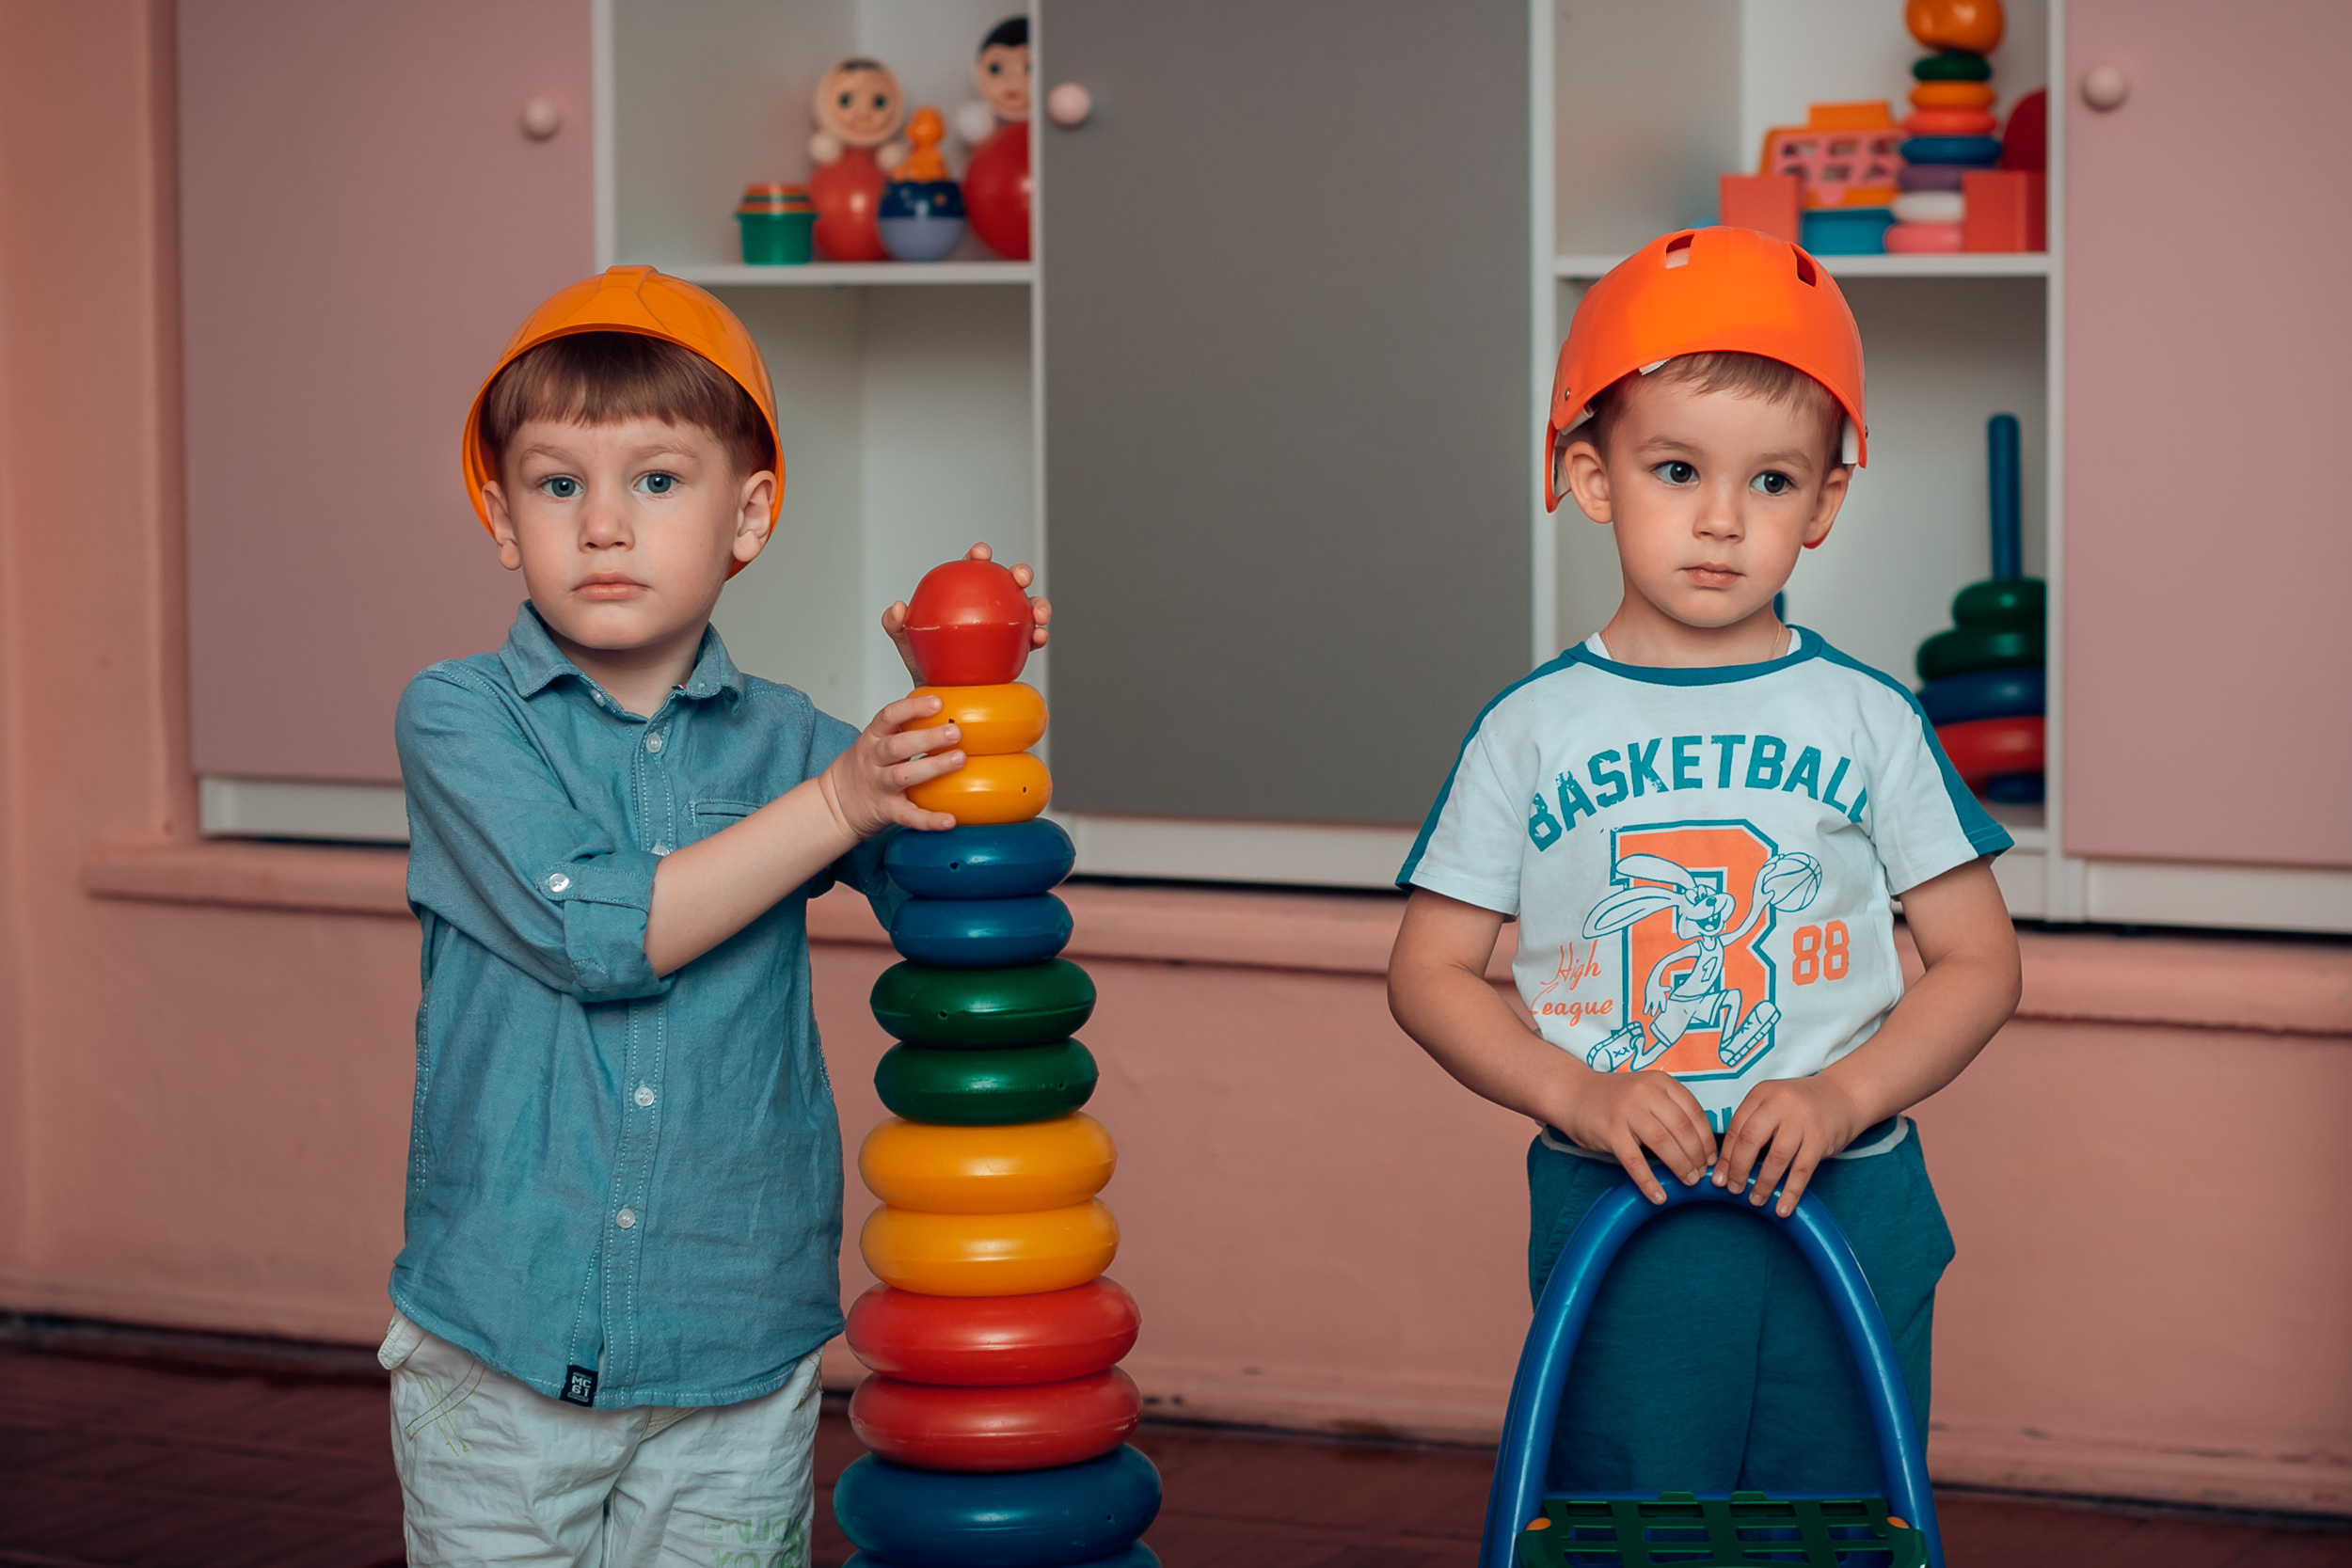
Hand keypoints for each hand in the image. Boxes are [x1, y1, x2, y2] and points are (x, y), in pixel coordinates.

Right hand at [816, 694, 965, 839]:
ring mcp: (879, 786)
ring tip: (960, 759)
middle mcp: (873, 760)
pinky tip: (949, 820)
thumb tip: (946, 704)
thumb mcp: (876, 740)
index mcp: (872, 738)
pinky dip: (929, 819)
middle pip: (897, 746)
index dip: (912, 707)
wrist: (836, 803)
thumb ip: (903, 726)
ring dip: (933, 767)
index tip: (937, 702)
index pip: (888, 716)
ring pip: (903, 775)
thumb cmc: (866, 767)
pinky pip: (908, 816)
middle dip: (927, 737)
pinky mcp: (886, 811)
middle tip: (956, 732)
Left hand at [880, 542, 1052, 683]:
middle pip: (1008, 582)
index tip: (981, 554)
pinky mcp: (1018, 647)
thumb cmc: (926, 661)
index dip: (979, 556)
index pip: (972, 569)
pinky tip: (1039, 637)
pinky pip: (1032, 638)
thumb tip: (898, 607)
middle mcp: (989, 606)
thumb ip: (896, 624)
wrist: (942, 694)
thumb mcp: (907, 642)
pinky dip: (1039, 635)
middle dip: (1020, 572)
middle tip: (1019, 576)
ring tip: (1039, 613)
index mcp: (965, 594)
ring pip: (1029, 607)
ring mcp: (1006, 626)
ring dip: (1039, 604)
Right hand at [1550, 1067, 1716, 1204]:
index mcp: (1660, 1082)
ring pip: (1663, 1144)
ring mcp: (1626, 1111)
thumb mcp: (1647, 1093)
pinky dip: (1649, 1182)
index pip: (1694, 1113)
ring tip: (1688, 1182)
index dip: (1707, 1140)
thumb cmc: (1617, 1099)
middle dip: (1697, 1156)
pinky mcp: (1610, 1131)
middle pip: (1682, 1129)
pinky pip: (1635, 1161)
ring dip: (1680, 1166)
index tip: (1712, 1159)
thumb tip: (1701, 1148)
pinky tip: (1659, 1196)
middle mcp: (1645, 1093)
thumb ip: (1670, 1110)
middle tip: (1701, 1175)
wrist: (1574, 1094)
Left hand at [1642, 973, 1668, 1016]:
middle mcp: (1658, 1001)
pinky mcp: (1648, 1001)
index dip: (1663, 1007)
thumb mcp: (1662, 988)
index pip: (1663, 1003)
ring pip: (1652, 1007)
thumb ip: (1665, 989)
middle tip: (1653, 1014)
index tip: (1663, 1011)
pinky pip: (1647, 1005)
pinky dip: (1646, 1009)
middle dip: (1655, 1010)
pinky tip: (1644, 1013)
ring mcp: (1653, 1001)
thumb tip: (1670, 988)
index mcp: (1662, 998)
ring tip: (1651, 1015)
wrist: (1652, 985)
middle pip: (1656, 1006)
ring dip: (1652, 1010)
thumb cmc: (1658, 987)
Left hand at [1712, 1076, 1867, 1216]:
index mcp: (1762, 1093)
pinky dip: (1790, 1192)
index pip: (1735, 1127)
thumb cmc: (1800, 1105)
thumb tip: (1727, 1164)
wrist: (1844, 1095)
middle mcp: (1780, 1103)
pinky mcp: (1821, 1139)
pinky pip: (1802, 1170)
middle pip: (1750, 1141)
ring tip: (1756, 1200)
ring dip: (1763, 1184)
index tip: (1718, 1178)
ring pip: (1776, 1158)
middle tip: (1733, 1189)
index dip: (1725, 1156)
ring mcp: (1802, 1121)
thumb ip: (1753, 1124)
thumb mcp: (1773, 1103)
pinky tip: (1783, 1208)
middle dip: (1738, 1169)